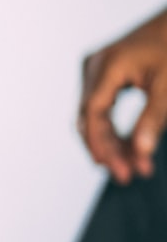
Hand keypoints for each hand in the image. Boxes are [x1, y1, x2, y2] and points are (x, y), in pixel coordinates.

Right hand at [79, 7, 166, 182]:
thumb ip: (153, 121)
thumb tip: (140, 154)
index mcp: (107, 66)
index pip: (92, 114)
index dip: (100, 144)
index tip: (114, 168)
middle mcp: (93, 66)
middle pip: (89, 117)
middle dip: (107, 148)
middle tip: (125, 175)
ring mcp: (94, 68)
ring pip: (93, 115)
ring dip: (111, 141)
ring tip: (132, 166)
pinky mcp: (102, 73)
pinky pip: (100, 106)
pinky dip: (113, 126)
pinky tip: (128, 146)